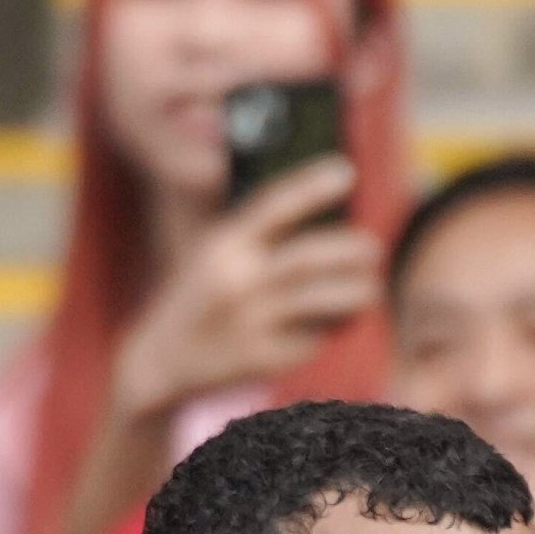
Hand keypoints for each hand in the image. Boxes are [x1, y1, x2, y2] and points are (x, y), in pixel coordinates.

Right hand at [110, 156, 381, 421]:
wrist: (161, 360)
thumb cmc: (202, 298)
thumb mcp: (214, 254)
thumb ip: (257, 234)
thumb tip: (324, 210)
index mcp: (224, 245)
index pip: (273, 205)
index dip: (312, 185)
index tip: (346, 172)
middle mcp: (236, 280)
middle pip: (309, 257)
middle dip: (350, 250)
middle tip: (373, 249)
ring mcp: (250, 322)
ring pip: (322, 299)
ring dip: (356, 292)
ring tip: (369, 289)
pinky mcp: (263, 358)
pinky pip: (314, 337)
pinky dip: (332, 328)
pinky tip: (340, 323)